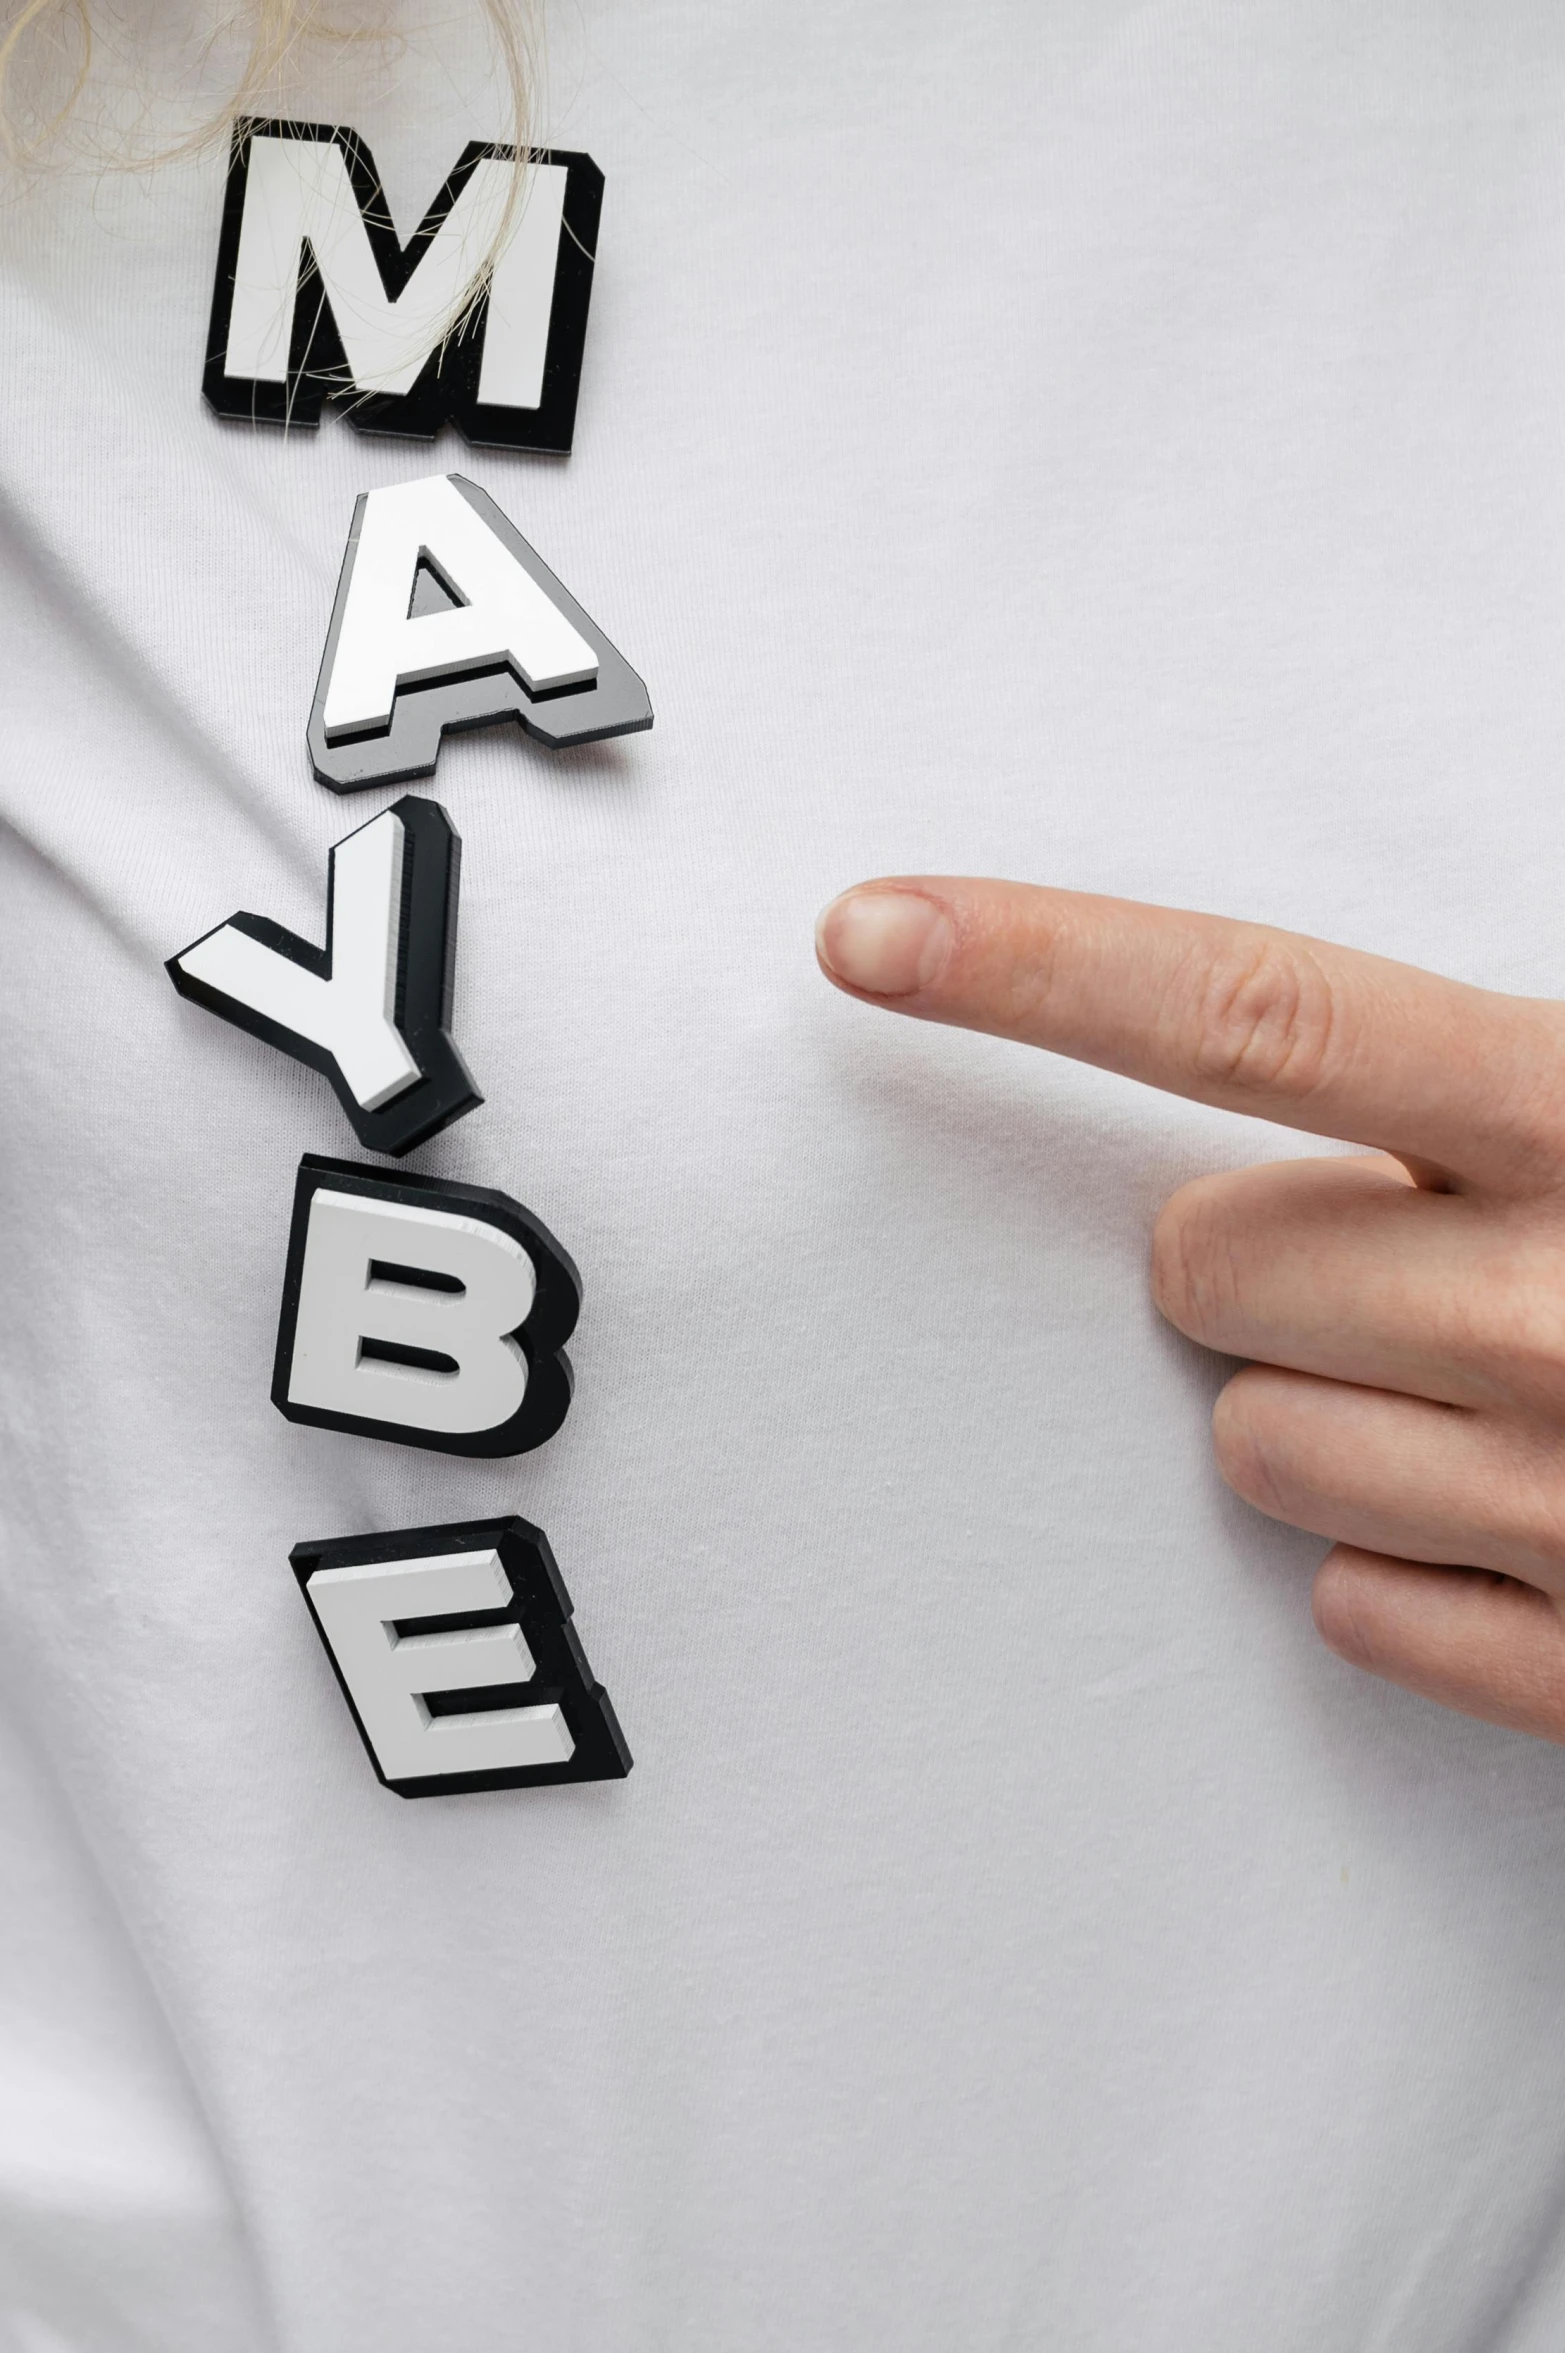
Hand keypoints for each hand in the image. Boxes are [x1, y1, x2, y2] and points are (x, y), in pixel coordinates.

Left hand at [816, 876, 1564, 1743]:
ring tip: (1511, 1384)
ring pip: (1258, 1442)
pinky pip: (1359, 1608)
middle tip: (1422, 1253)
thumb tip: (1283, 1082)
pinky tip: (1544, 1517)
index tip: (874, 934)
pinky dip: (1421, 1565)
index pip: (1258, 1010)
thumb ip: (1493, 1071)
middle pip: (1207, 1261)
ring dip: (1343, 1406)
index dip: (1042, 964)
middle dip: (1278, 1257)